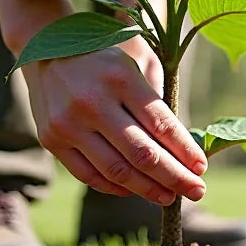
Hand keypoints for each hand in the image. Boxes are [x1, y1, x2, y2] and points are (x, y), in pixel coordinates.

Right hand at [23, 39, 206, 204]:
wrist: (44, 49)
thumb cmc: (103, 58)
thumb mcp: (136, 61)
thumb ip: (157, 101)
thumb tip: (183, 149)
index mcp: (120, 77)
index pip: (161, 124)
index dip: (185, 151)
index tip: (202, 167)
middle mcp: (92, 102)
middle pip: (142, 154)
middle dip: (175, 177)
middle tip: (196, 191)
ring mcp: (69, 124)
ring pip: (117, 171)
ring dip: (149, 189)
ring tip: (170, 197)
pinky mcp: (52, 140)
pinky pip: (90, 176)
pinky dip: (116, 188)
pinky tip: (136, 190)